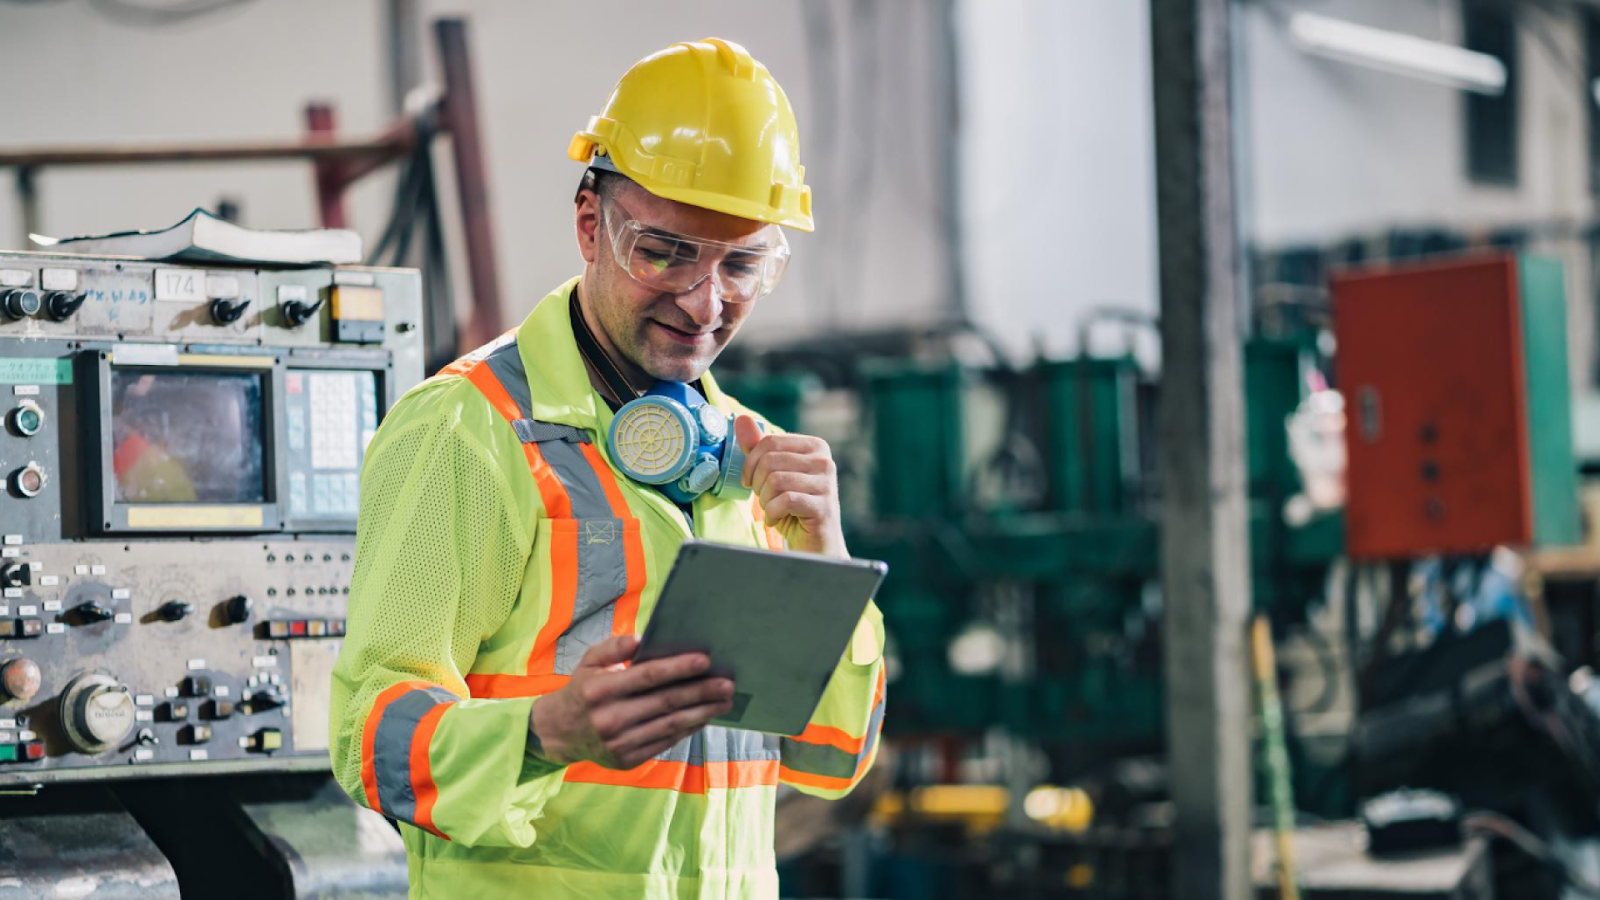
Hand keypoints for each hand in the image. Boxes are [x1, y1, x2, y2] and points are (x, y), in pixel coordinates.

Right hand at [528, 635, 732, 768]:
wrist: (558, 733)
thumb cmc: (582, 690)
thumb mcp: (588, 662)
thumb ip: (613, 647)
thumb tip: (641, 639)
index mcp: (599, 690)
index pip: (647, 677)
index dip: (678, 668)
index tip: (706, 660)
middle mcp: (609, 718)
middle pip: (665, 703)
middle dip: (701, 692)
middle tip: (728, 684)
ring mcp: (618, 743)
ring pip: (670, 725)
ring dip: (702, 712)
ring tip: (724, 701)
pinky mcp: (626, 760)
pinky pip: (665, 742)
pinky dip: (687, 729)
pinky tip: (704, 717)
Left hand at [735, 415, 847, 558]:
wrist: (814, 545)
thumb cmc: (792, 508)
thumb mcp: (772, 474)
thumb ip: (758, 448)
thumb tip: (742, 420)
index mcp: (815, 447)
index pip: (770, 441)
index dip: (751, 463)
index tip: (751, 482)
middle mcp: (825, 461)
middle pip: (770, 461)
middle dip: (759, 484)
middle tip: (766, 499)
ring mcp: (828, 484)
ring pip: (776, 480)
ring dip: (766, 501)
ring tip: (773, 510)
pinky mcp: (824, 506)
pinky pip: (785, 500)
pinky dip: (773, 513)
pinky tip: (778, 520)